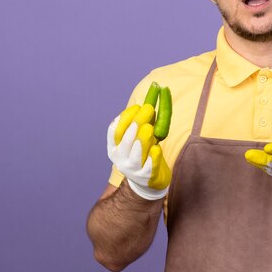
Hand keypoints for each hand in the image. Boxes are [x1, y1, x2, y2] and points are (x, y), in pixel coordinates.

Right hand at [107, 83, 171, 199]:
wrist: (147, 183)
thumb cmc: (144, 153)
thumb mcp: (141, 135)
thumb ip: (145, 118)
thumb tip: (157, 89)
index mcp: (114, 146)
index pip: (115, 131)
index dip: (125, 118)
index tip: (137, 107)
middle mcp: (120, 158)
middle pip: (126, 139)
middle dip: (136, 122)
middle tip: (148, 109)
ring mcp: (132, 169)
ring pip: (135, 154)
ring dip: (142, 141)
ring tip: (149, 129)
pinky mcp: (146, 177)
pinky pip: (149, 166)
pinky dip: (153, 158)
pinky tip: (157, 149)